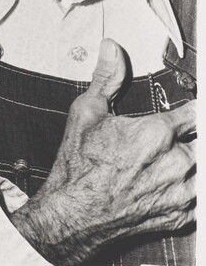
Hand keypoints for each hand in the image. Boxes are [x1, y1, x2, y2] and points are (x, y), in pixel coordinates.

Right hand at [11, 39, 195, 265]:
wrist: (73, 217)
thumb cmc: (78, 166)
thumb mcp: (86, 112)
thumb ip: (107, 77)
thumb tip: (112, 49)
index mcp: (155, 134)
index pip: (196, 112)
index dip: (196, 107)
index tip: (194, 107)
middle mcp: (174, 163)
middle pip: (205, 140)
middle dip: (197, 133)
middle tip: (185, 131)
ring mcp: (180, 193)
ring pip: (205, 167)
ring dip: (196, 158)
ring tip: (182, 152)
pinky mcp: (181, 215)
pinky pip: (202, 196)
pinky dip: (196, 184)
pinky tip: (184, 177)